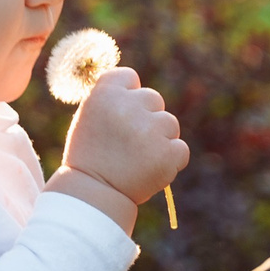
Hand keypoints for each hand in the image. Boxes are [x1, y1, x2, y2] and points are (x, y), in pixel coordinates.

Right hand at [58, 67, 187, 211]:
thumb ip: (113, 99)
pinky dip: (170, 160)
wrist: (94, 193)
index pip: (129, 77)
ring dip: (160, 138)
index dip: (128, 95)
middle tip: (129, 142)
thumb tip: (135, 87)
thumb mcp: (89, 118)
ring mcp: (151, 129)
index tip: (122, 113)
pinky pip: (180, 149)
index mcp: (106, 94)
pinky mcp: (168, 152)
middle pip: (153, 99)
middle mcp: (129, 106)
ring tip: (138, 158)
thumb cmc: (89, 156)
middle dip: (146, 118)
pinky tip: (150, 169)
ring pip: (169, 124)